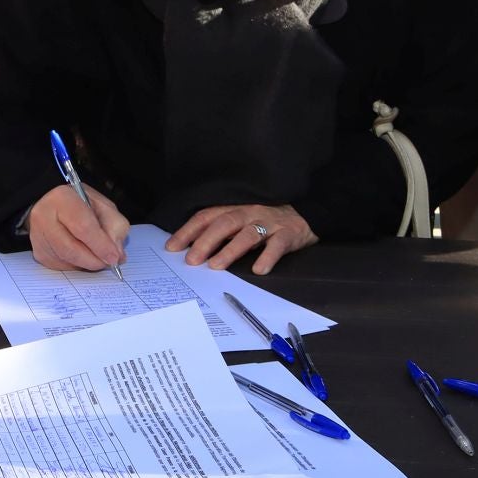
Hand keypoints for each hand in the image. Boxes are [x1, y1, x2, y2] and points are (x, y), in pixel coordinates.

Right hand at [28, 183, 129, 273]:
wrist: (51, 204)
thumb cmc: (79, 204)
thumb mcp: (102, 205)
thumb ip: (114, 226)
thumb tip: (116, 254)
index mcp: (62, 199)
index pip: (83, 227)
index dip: (101, 245)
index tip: (115, 257)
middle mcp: (43, 217)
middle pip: (71, 249)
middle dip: (95, 260)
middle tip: (110, 262)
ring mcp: (38, 237)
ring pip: (67, 261)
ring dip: (88, 264)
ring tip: (99, 257)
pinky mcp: (39, 253)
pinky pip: (63, 267)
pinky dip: (78, 265)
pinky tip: (83, 255)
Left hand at [166, 203, 316, 274]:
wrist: (305, 214)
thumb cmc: (266, 220)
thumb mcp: (241, 219)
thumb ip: (221, 230)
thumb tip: (192, 248)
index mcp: (234, 208)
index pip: (206, 217)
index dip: (188, 231)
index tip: (172, 247)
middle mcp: (249, 212)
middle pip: (224, 224)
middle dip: (205, 242)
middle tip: (191, 260)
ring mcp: (269, 222)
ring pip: (247, 234)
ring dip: (230, 250)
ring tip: (216, 266)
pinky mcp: (288, 234)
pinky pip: (277, 246)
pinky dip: (267, 257)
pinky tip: (258, 270)